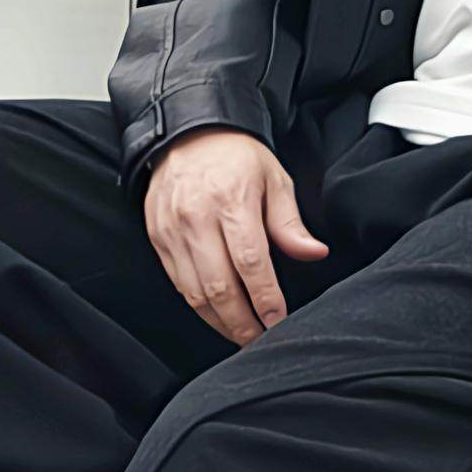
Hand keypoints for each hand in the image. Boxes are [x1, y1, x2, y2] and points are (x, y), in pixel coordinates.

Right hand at [143, 129, 329, 343]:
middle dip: (242, 322)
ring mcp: (172, 230)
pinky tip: (217, 315)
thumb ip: (290, 223)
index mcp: (231, 201)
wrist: (187, 133)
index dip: (265, 298)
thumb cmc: (236, 157)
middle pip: (219, 286)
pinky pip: (178, 283)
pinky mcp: (158, 237)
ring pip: (195, 293)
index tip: (278, 321)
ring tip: (241, 334)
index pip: (250, 263)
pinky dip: (198, 306)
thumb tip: (314, 254)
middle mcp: (197, 218)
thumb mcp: (274, 179)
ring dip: (219, 321)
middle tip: (260, 339)